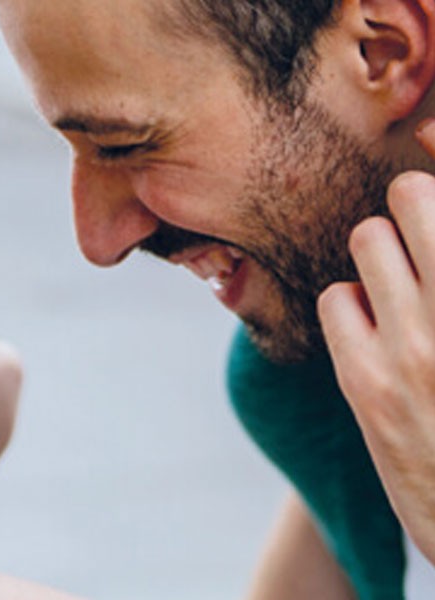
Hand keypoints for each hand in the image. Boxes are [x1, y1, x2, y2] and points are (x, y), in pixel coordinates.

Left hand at [318, 119, 434, 565]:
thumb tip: (423, 155)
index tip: (428, 133)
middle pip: (413, 196)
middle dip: (415, 200)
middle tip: (417, 217)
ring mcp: (420, 346)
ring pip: (370, 240)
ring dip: (384, 253)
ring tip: (405, 286)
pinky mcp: (370, 383)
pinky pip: (339, 298)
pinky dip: (354, 305)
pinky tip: (379, 329)